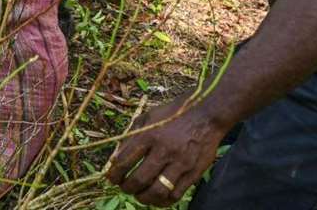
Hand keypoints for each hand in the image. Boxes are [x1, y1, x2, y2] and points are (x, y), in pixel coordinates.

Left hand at [106, 97, 227, 207]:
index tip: (111, 178)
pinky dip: (163, 201)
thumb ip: (130, 137)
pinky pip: (176, 195)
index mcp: (149, 135)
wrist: (205, 115)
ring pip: (158, 191)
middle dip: (127, 188)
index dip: (114, 174)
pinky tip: (157, 197)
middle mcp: (164, 150)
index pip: (125, 161)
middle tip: (124, 188)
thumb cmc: (172, 114)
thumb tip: (116, 159)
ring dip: (144, 198)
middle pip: (139, 180)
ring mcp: (180, 163)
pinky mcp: (193, 173)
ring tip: (139, 196)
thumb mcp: (147, 118)